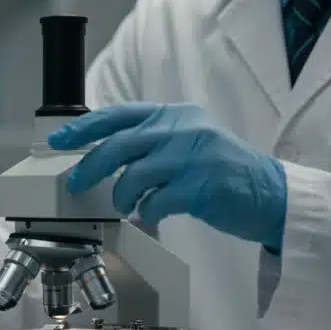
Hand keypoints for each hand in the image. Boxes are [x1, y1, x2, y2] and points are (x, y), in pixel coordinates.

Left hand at [48, 103, 287, 251]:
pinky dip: (146, 213)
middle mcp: (183, 129)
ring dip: (121, 197)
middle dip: (89, 167)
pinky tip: (152, 215)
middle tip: (76, 184)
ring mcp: (194, 156)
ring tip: (126, 206)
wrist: (270, 194)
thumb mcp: (186, 141)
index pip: (118, 115)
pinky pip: (155, 202)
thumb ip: (150, 142)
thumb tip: (100, 155)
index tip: (59, 141)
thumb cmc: (221, 171)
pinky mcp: (201, 185)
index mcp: (175, 114)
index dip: (83, 128)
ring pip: (132, 176)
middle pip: (118, 145)